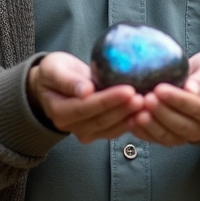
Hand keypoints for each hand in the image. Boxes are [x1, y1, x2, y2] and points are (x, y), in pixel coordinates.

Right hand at [27, 52, 144, 143]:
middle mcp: (71, 126)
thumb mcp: (53, 69)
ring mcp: (84, 131)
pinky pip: (114, 130)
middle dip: (123, 109)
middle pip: (101, 120)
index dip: (108, 100)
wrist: (52, 85)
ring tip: (147, 104)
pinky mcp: (96, 131)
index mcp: (59, 110)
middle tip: (143, 97)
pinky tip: (143, 113)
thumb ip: (67, 80)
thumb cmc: (53, 73)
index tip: (128, 89)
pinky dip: (129, 123)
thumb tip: (85, 90)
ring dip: (129, 117)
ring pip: (110, 128)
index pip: (86, 107)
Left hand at [129, 51, 199, 146]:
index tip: (160, 89)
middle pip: (181, 125)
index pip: (197, 108)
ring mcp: (185, 136)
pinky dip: (142, 132)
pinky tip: (130, 120)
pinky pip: (156, 139)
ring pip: (167, 136)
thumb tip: (191, 89)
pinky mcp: (169, 137)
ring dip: (151, 125)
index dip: (178, 100)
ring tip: (136, 111)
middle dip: (161, 112)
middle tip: (146, 98)